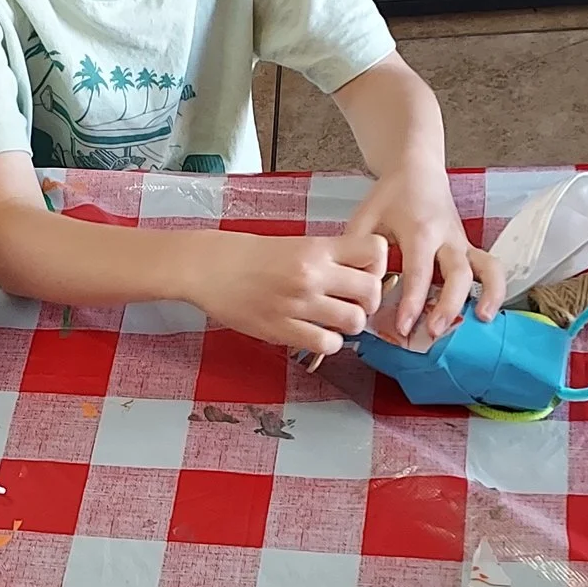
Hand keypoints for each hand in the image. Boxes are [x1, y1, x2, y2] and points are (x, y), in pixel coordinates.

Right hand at [191, 230, 386, 356]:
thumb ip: (327, 258)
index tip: (365, 274)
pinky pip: (327, 343)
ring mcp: (298, 303)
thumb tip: (359, 277)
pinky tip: (318, 334)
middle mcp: (312, 274)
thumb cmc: (249, 255)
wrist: (209, 267)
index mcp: (316, 247)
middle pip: (371, 291)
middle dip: (369, 302)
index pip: (375, 250)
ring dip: (350, 325)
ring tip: (334, 321)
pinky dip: (329, 342)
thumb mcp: (295, 243)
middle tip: (354, 304)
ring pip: (354, 322)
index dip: (378, 266)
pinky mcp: (282, 329)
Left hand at [346, 169, 504, 342]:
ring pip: (485, 268)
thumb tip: (354, 292)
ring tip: (481, 320)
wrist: (417, 170)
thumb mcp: (364, 219)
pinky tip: (486, 311)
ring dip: (487, 294)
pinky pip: (490, 266)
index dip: (412, 302)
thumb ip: (356, 253)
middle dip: (448, 305)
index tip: (403, 327)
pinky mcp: (469, 247)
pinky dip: (494, 287)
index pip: (419, 271)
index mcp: (419, 230)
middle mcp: (446, 237)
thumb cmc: (388, 197)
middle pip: (457, 273)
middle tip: (434, 332)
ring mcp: (462, 242)